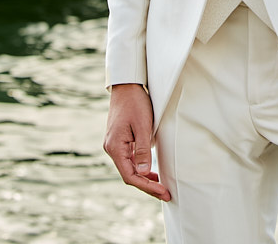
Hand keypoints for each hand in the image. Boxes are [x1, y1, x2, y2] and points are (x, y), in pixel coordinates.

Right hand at [103, 83, 170, 200]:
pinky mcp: (120, 140)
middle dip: (147, 185)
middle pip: (129, 174)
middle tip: (165, 192)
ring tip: (160, 184)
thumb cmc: (135, 103)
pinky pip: (130, 159)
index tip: (163, 191)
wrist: (126, 85)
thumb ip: (143, 150)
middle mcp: (112, 148)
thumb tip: (145, 173)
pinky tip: (151, 170)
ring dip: (144, 177)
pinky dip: (141, 166)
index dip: (147, 186)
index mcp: (115, 147)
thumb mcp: (143, 126)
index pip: (130, 176)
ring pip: (129, 168)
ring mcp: (115, 145)